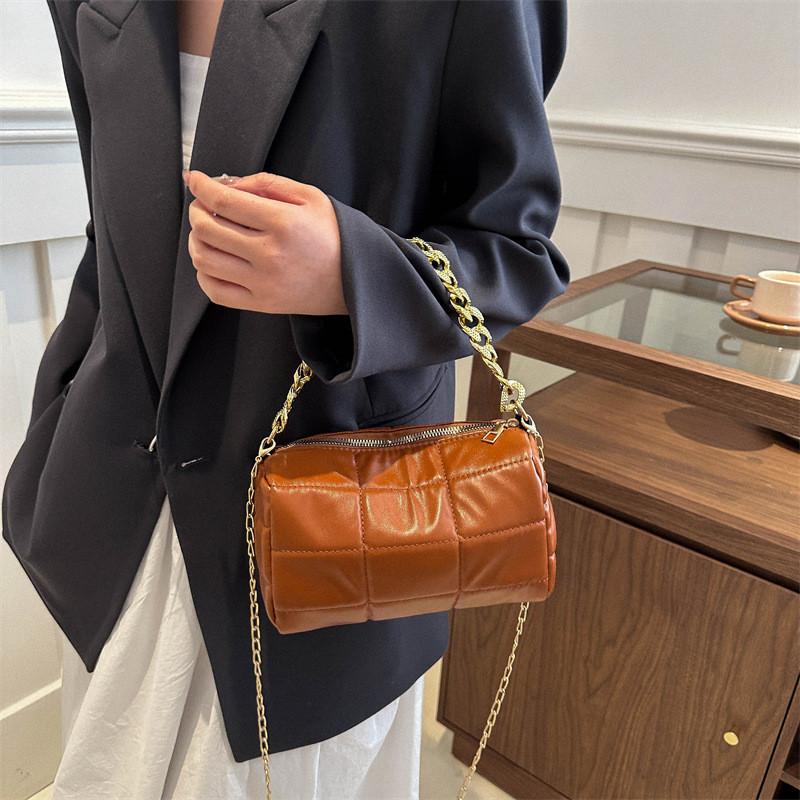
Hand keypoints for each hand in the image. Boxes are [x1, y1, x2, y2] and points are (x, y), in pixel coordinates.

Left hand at [182, 169, 346, 315]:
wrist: (356, 279)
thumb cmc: (334, 236)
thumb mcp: (310, 197)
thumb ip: (267, 183)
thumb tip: (227, 184)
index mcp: (283, 223)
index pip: (224, 200)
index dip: (201, 186)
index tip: (195, 180)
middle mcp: (270, 255)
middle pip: (208, 229)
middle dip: (197, 211)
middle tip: (203, 205)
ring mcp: (264, 283)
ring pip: (204, 259)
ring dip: (196, 240)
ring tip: (206, 232)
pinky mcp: (262, 303)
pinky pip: (215, 291)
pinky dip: (204, 272)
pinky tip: (214, 260)